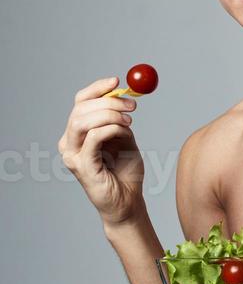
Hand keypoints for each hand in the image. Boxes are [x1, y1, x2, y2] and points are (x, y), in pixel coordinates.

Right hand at [58, 76, 144, 225]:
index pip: (80, 102)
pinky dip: (110, 129)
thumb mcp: (125, 138)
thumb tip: (123, 94)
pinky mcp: (82, 167)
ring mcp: (72, 155)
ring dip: (109, 114)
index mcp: (77, 134)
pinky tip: (124, 133)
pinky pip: (93, 138)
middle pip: (80, 109)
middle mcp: (69, 143)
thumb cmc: (125, 173)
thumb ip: (119, 119)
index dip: (97, 88)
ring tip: (129, 121)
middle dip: (108, 101)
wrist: (128, 202)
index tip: (117, 81)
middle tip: (131, 105)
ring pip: (82, 121)